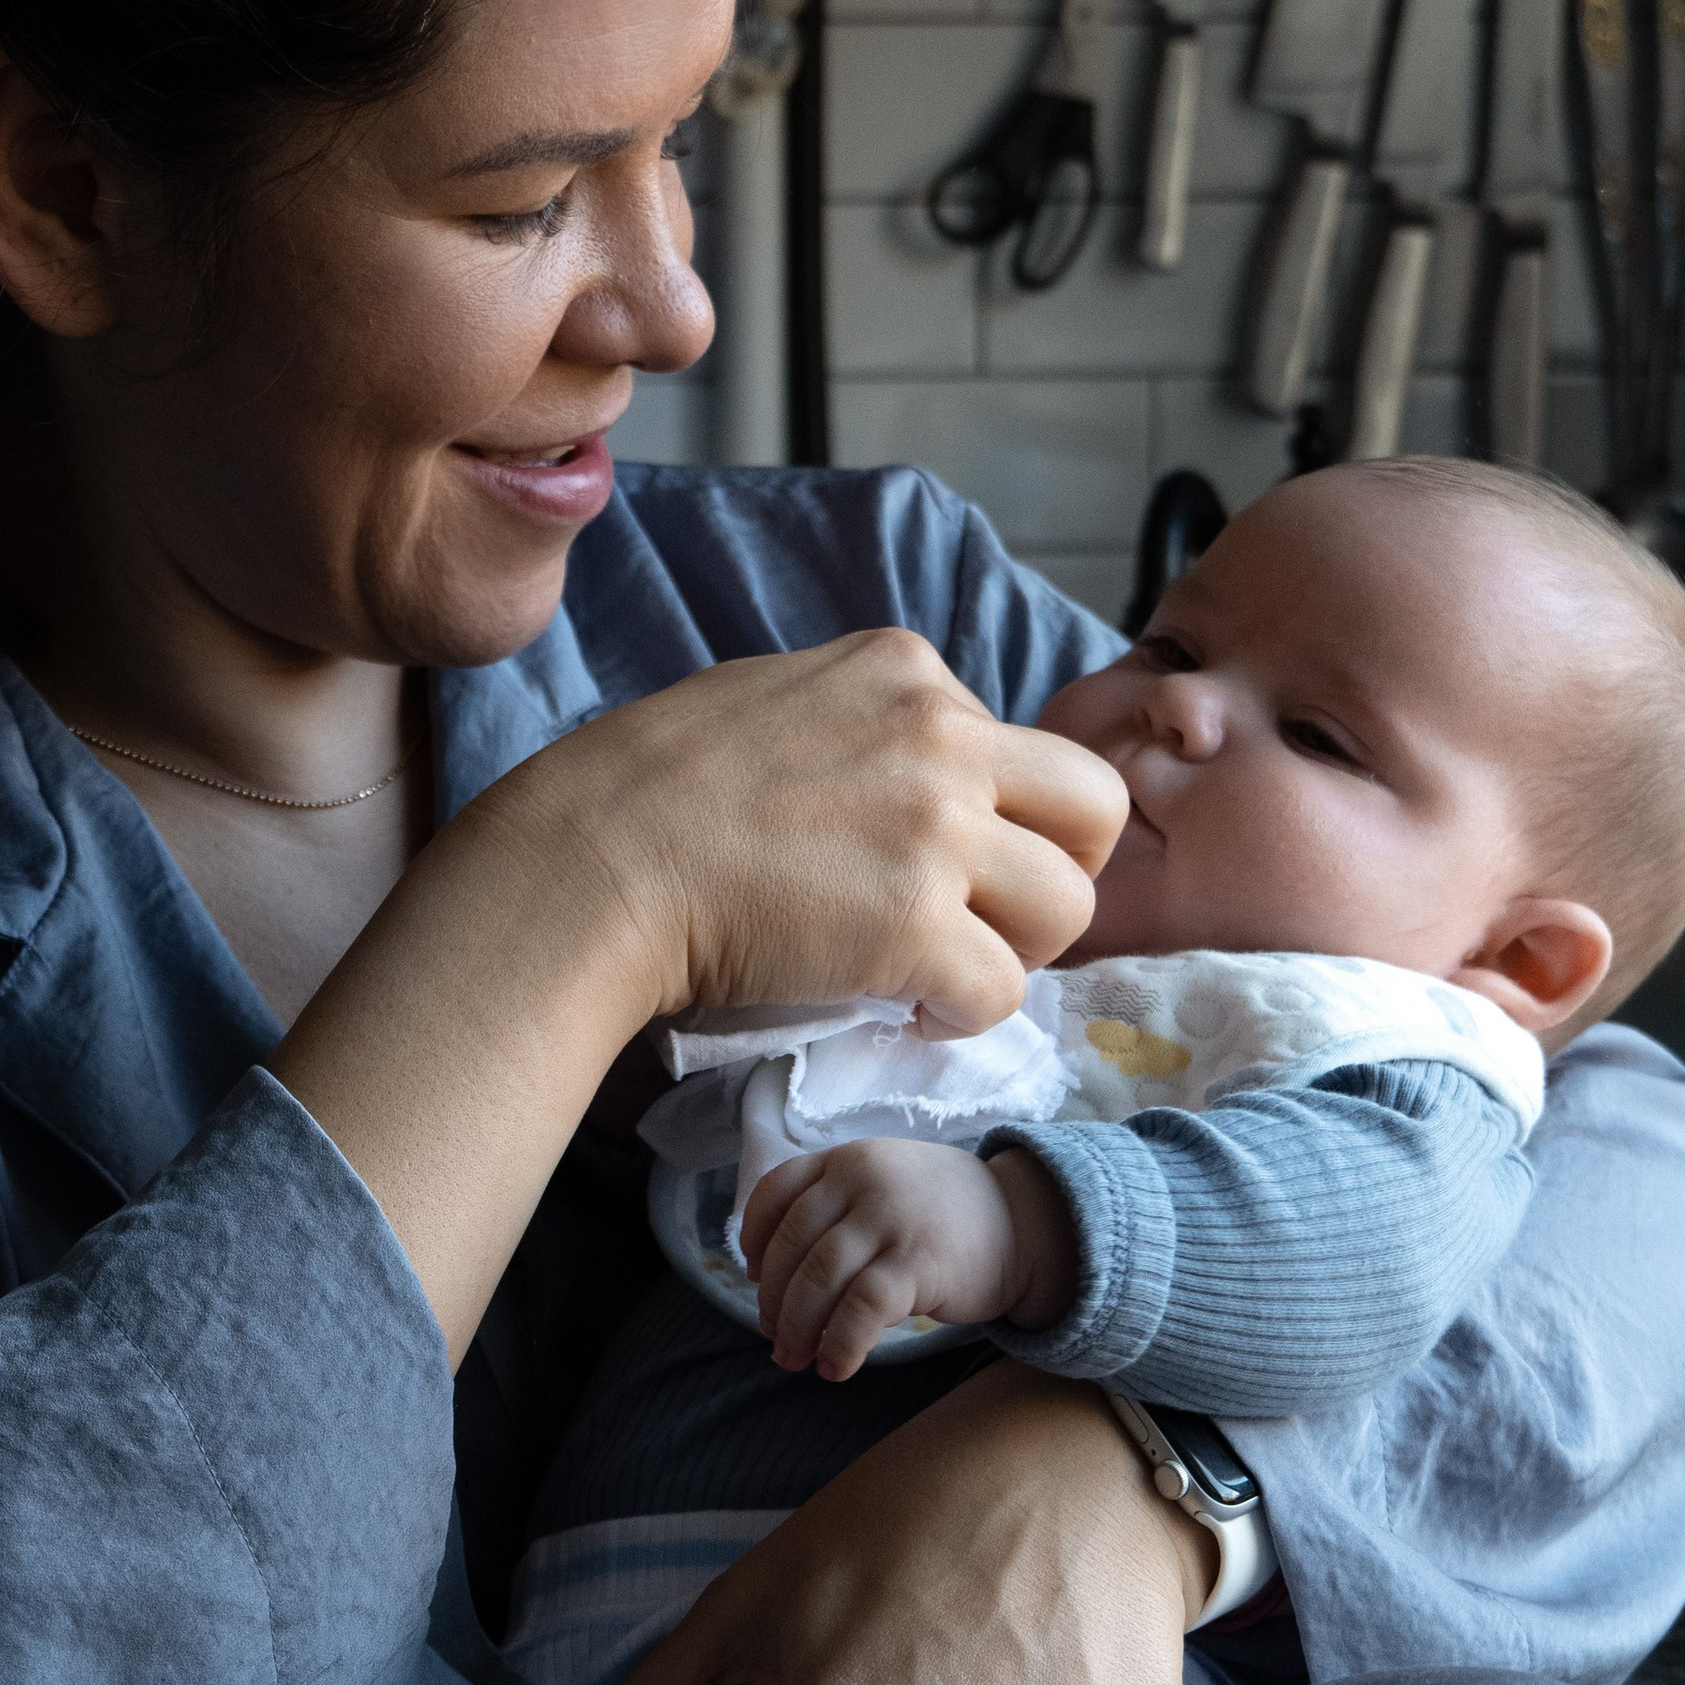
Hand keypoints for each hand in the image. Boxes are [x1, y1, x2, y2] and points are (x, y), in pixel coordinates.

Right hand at [277, 632, 1118, 1363]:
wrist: (590, 863)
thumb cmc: (646, 788)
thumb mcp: (774, 699)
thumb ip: (863, 725)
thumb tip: (917, 781)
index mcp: (907, 669)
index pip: (1022, 745)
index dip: (995, 819)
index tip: (934, 863)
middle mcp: (942, 734)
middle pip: (1095, 809)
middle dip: (1058, 875)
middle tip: (987, 923)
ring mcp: (937, 829)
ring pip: (1070, 907)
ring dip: (1014, 953)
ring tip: (936, 971)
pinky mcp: (919, 926)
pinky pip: (1003, 992)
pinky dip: (960, 1015)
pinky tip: (899, 1008)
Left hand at [743, 1139, 1076, 1378]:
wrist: (1023, 1221)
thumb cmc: (943, 1214)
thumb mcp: (884, 1185)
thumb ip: (835, 1210)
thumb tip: (771, 1278)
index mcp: (847, 1159)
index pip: (774, 1192)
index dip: (754, 1241)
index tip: (753, 1277)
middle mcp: (862, 1180)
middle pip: (790, 1245)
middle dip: (773, 1300)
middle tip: (774, 1337)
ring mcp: (890, 1220)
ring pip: (817, 1278)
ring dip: (797, 1328)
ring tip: (795, 1359)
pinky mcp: (917, 1263)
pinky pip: (860, 1310)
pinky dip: (840, 1344)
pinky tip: (836, 1368)